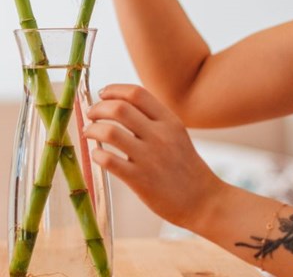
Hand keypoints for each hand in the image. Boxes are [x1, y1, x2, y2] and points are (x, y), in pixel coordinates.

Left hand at [84, 84, 225, 230]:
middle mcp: (160, 136)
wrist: (204, 201)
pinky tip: (97, 155)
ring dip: (92, 130)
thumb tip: (120, 105)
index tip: (102, 94)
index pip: (137, 93)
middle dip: (97, 108)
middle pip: (119, 108)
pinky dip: (97, 155)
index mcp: (169, 121)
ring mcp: (150, 158)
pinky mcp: (140, 180)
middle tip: (91, 115)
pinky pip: (109, 161)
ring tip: (88, 133)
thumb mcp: (177, 134)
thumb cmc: (186, 167)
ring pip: (110, 132)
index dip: (113, 90)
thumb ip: (154, 119)